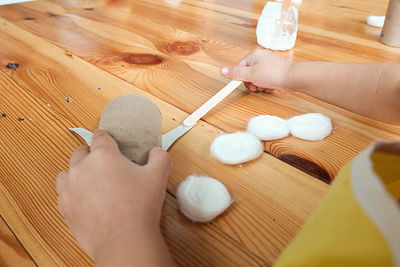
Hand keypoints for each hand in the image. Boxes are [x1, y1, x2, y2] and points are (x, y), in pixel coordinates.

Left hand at [56, 130, 170, 259]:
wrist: (124, 239)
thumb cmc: (139, 207)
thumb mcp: (158, 176)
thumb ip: (160, 158)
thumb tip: (157, 152)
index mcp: (103, 156)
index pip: (100, 137)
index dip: (107, 138)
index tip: (110, 142)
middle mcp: (82, 168)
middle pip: (81, 151)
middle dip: (92, 154)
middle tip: (106, 164)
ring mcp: (70, 188)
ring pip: (67, 172)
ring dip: (77, 172)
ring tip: (92, 180)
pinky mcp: (65, 207)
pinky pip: (63, 193)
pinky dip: (71, 192)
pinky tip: (84, 198)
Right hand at [220, 48, 292, 92]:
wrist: (292, 78)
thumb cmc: (273, 73)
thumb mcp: (250, 74)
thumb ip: (235, 73)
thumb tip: (222, 70)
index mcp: (254, 55)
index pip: (240, 67)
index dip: (241, 77)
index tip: (243, 83)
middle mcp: (261, 59)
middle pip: (248, 74)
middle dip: (251, 83)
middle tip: (255, 85)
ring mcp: (268, 66)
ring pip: (256, 79)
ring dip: (259, 86)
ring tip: (265, 85)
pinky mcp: (274, 74)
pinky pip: (265, 81)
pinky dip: (266, 86)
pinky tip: (271, 86)